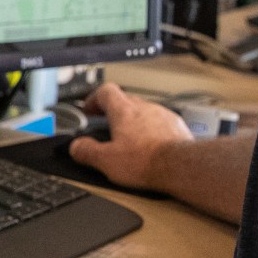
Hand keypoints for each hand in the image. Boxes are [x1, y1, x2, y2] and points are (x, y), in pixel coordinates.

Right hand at [69, 84, 192, 189]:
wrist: (181, 166)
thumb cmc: (147, 161)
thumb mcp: (106, 161)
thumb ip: (86, 151)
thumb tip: (76, 147)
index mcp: (124, 111)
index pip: (106, 91)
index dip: (95, 99)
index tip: (90, 109)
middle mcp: (144, 108)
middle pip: (125, 100)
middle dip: (114, 111)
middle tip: (107, 124)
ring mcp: (163, 115)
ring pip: (145, 111)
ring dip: (135, 121)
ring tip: (130, 139)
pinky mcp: (177, 126)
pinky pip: (161, 123)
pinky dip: (153, 131)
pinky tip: (152, 147)